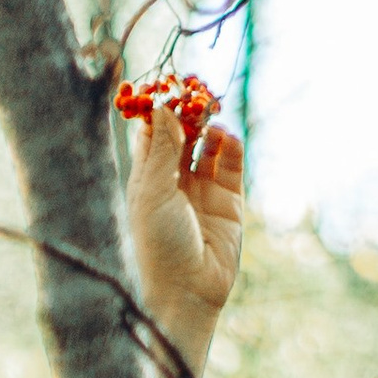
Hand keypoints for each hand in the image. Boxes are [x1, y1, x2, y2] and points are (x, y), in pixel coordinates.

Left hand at [127, 95, 243, 371]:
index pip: (153, 136)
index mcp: (145, 182)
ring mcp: (201, 192)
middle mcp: (172, 184)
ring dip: (210, 124)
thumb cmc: (157, 245)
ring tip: (212, 109)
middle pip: (183, 135)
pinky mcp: (228, 202)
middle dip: (189, 111)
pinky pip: (231, 164)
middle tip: (196, 88)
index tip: (166, 85)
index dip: (159, 110)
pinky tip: (226, 136)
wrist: (186, 292)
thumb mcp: (153, 193)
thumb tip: (162, 106)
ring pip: (208, 145)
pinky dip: (230, 145)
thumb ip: (161, 150)